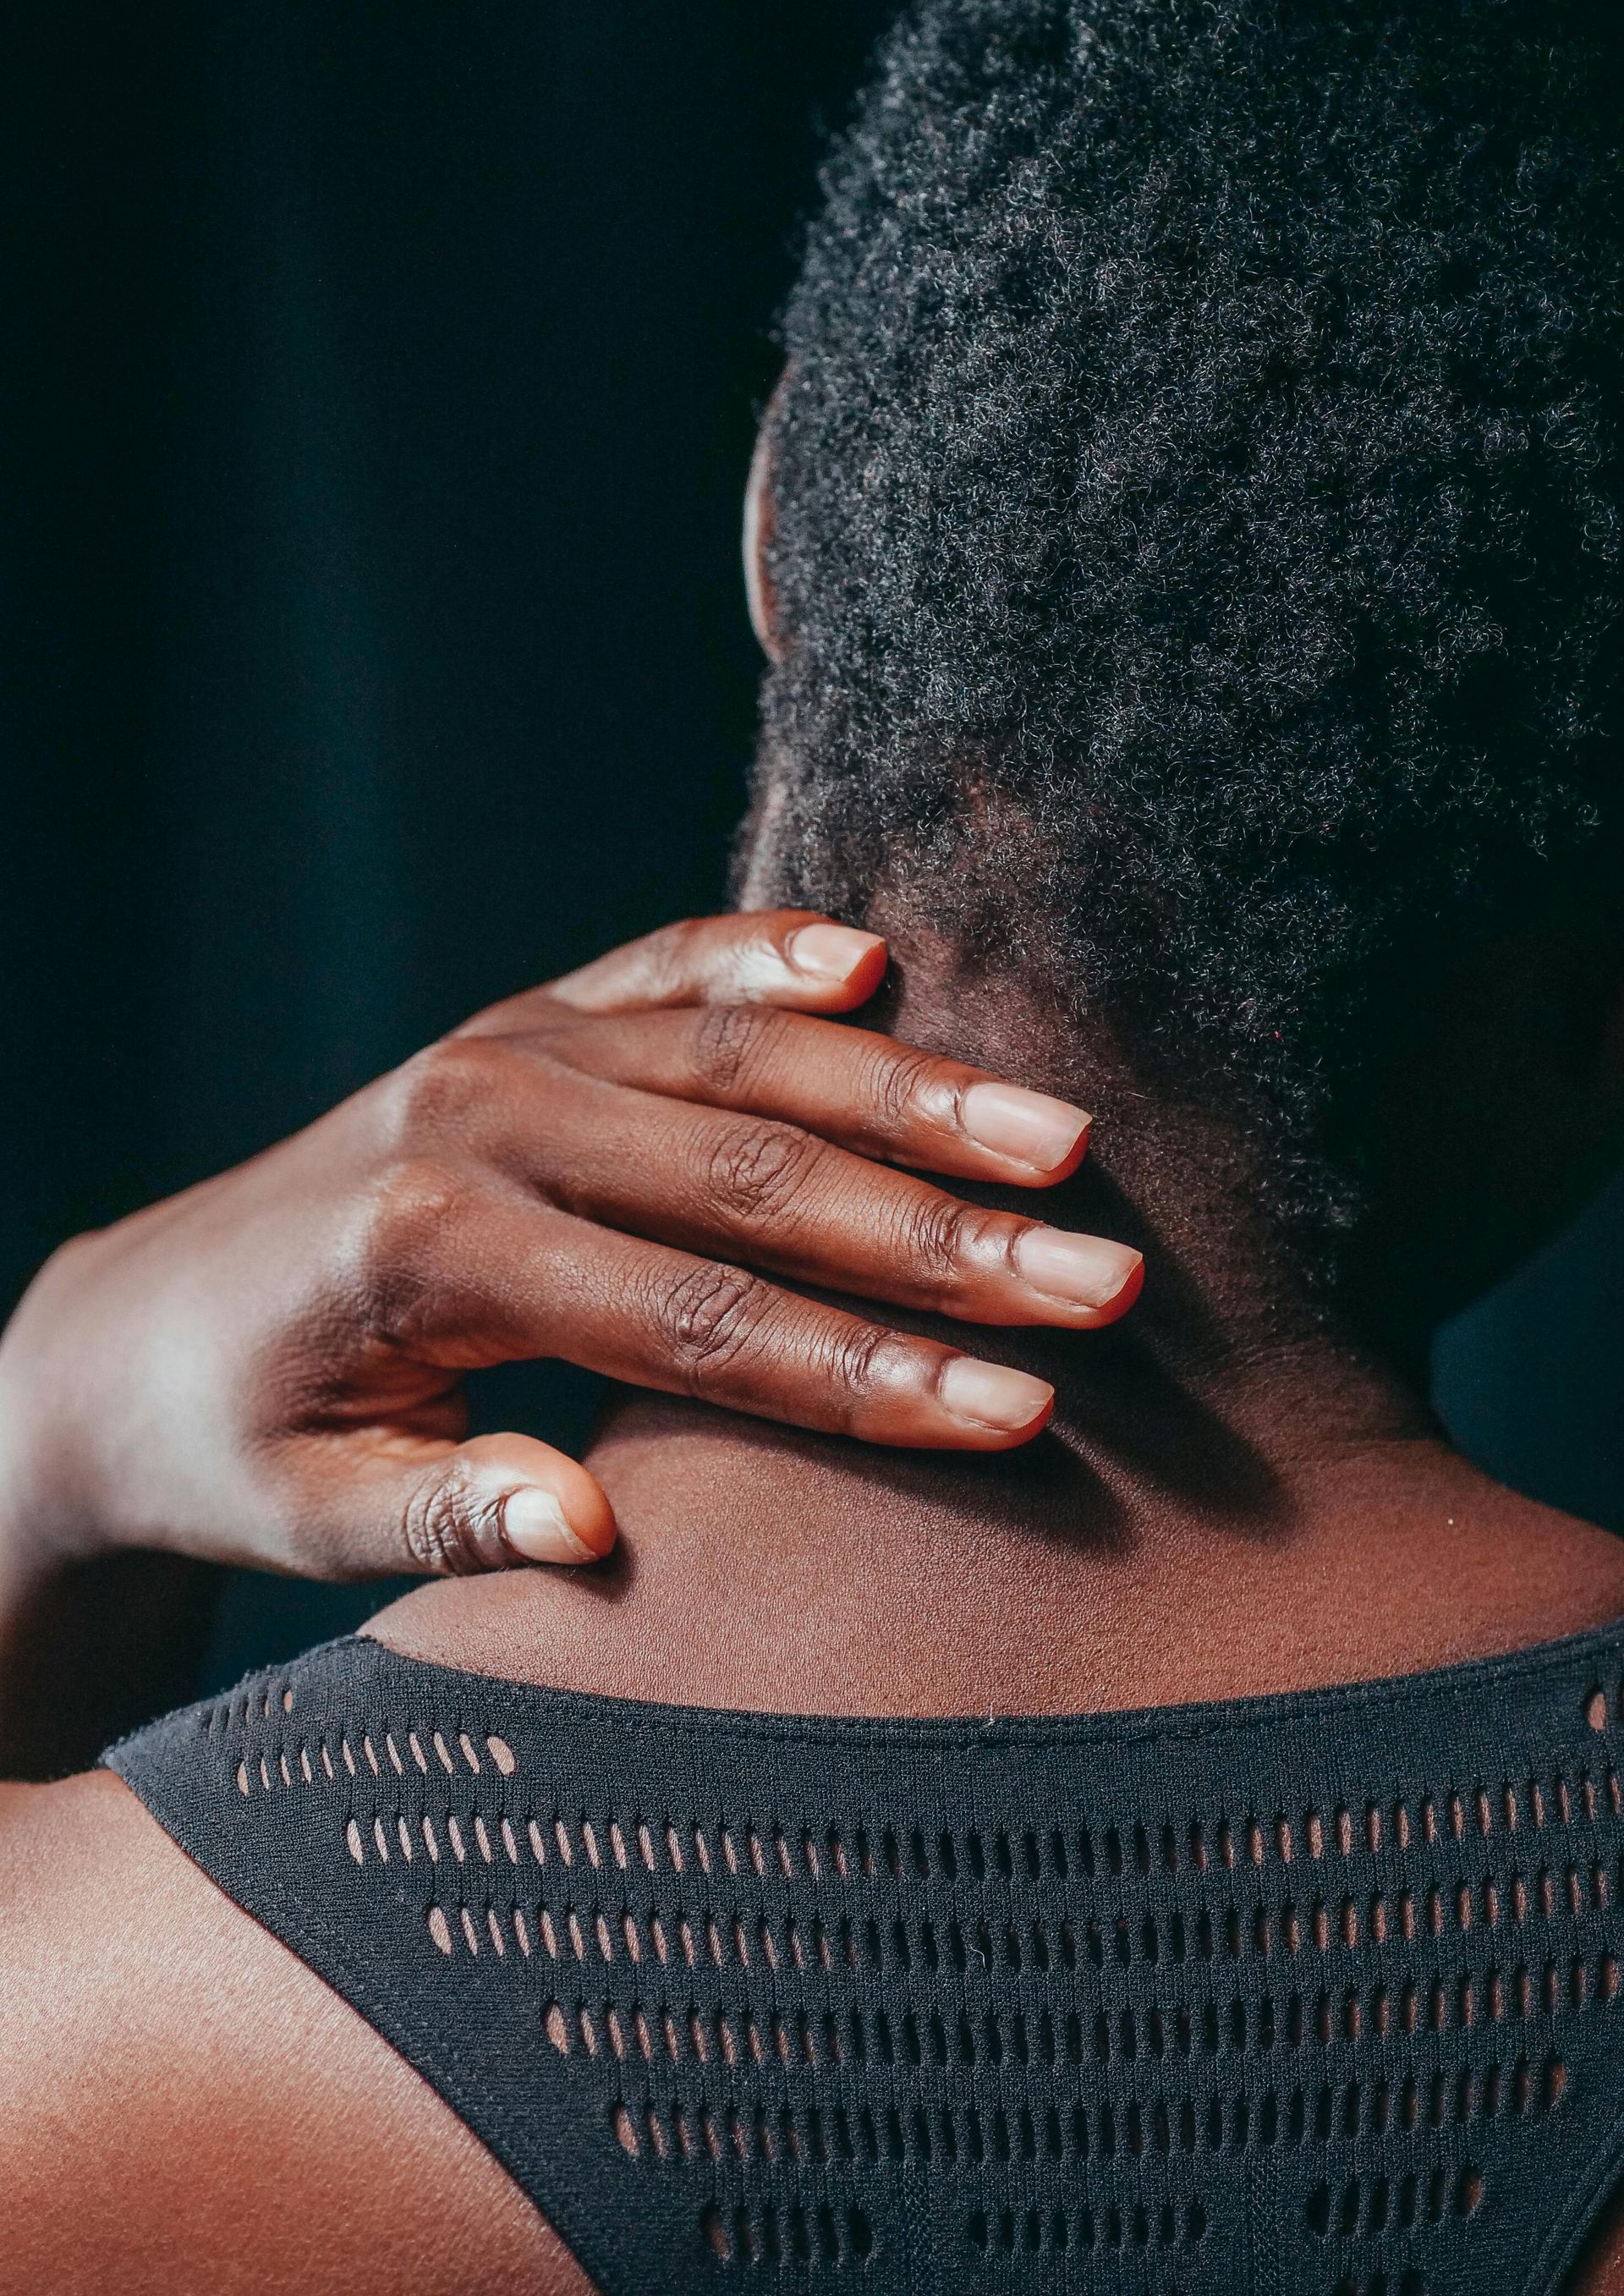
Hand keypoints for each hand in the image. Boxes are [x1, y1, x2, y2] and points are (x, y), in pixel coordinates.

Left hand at [0, 911, 1140, 1597]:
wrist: (131, 1321)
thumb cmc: (232, 1446)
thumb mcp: (303, 1518)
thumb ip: (441, 1517)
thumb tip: (592, 1536)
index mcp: (435, 1252)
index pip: (697, 1323)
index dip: (865, 1376)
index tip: (1018, 1409)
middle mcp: (478, 1116)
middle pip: (753, 1176)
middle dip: (942, 1237)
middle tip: (1103, 1276)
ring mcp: (503, 1045)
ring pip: (739, 1056)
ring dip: (910, 1094)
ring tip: (1064, 1133)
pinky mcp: (521, 1016)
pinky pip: (661, 964)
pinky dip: (768, 951)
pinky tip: (878, 955)